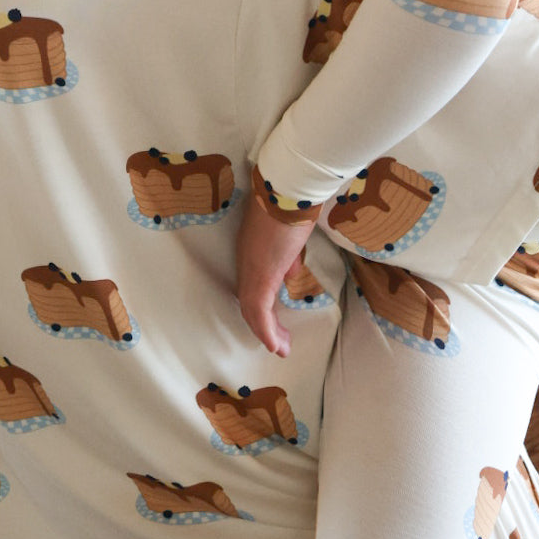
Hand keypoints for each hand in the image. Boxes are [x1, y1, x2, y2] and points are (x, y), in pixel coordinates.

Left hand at [235, 191, 315, 356]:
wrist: (287, 188)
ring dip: (266, 332)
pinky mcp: (262, 275)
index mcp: (251, 248)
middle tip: (278, 343)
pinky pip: (260, 311)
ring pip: (252, 309)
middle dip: (263, 325)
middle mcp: (247, 260)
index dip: (261, 306)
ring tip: (280, 349)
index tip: (273, 321)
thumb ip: (288, 255)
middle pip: (249, 300)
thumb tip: (290, 275)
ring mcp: (252, 268)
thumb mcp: (291, 233)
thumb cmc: (292, 202)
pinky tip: (276, 345)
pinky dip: (266, 330)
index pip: (252, 283)